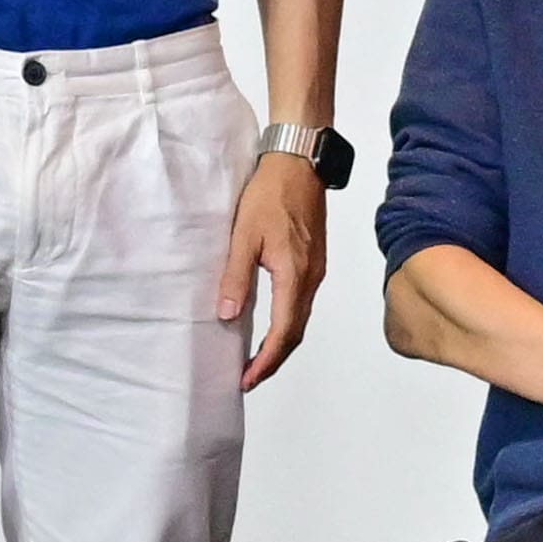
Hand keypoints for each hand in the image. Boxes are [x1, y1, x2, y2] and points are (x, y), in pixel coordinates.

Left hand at [214, 151, 330, 387]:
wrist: (300, 163)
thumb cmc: (271, 193)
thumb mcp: (244, 235)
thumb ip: (236, 277)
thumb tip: (226, 315)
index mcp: (295, 275)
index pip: (283, 333)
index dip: (265, 361)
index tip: (246, 378)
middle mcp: (311, 278)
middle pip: (295, 333)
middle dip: (273, 360)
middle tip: (249, 377)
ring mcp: (316, 270)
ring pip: (300, 319)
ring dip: (281, 343)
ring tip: (257, 358)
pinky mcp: (314, 261)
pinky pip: (302, 303)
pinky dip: (288, 323)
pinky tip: (272, 324)